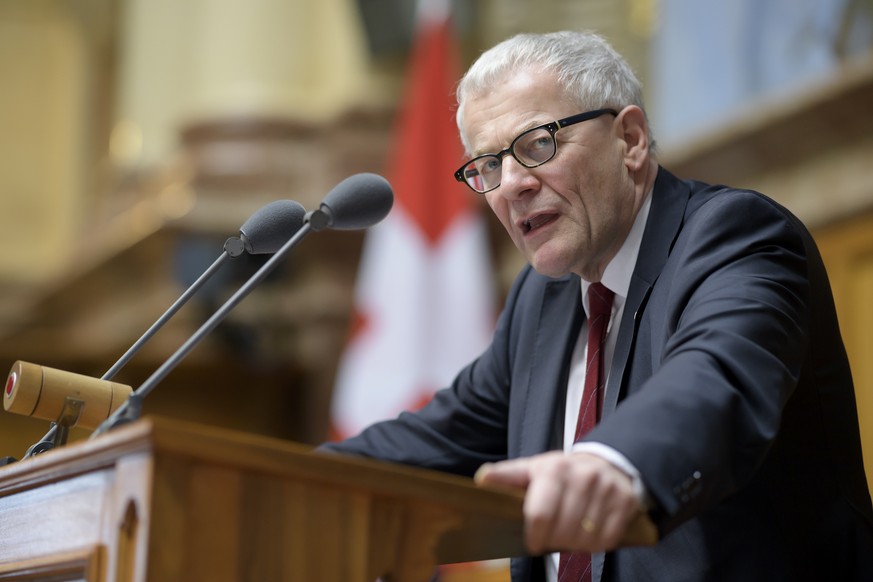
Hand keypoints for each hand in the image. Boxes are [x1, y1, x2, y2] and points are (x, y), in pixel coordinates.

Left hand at [474, 451, 641, 553]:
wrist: (607, 463)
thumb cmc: (563, 472)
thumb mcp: (533, 469)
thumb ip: (507, 476)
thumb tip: (481, 479)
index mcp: (555, 469)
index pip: (541, 515)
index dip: (534, 536)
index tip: (533, 542)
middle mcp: (582, 477)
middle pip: (563, 531)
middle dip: (554, 541)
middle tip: (552, 536)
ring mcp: (606, 489)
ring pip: (585, 538)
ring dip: (575, 544)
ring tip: (569, 532)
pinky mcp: (625, 502)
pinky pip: (607, 540)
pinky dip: (596, 544)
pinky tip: (588, 533)